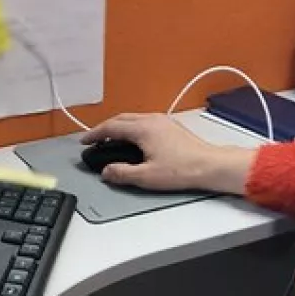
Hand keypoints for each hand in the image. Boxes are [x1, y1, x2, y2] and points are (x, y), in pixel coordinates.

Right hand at [82, 113, 254, 193]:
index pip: (111, 127)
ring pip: (134, 119)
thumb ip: (122, 173)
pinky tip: (133, 140)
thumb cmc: (182, 169)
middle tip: (95, 139)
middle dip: (105, 128)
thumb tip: (107, 171)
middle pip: (121, 119)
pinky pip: (145, 122)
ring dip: (119, 127)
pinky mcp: (171, 127)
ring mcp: (163, 121)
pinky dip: (132, 128)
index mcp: (143, 128)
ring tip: (111, 139)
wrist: (209, 165)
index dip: (95, 134)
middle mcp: (152, 120)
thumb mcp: (146, 176)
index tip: (85, 141)